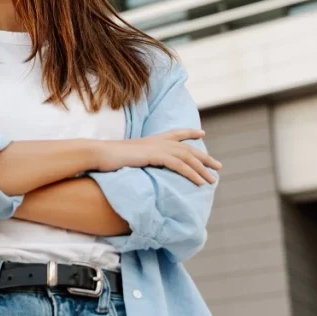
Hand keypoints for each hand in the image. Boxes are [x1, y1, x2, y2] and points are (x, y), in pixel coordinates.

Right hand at [95, 129, 220, 185]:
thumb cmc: (106, 158)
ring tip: (212, 180)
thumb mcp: (125, 158)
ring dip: (202, 169)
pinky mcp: (154, 155)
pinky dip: (191, 173)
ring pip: (186, 157)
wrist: (98, 153)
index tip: (201, 133)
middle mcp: (156, 141)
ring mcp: (156, 147)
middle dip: (204, 157)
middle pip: (187, 148)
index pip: (174, 133)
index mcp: (150, 140)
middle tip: (218, 166)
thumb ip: (135, 160)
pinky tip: (199, 182)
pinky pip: (178, 165)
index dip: (189, 133)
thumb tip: (136, 166)